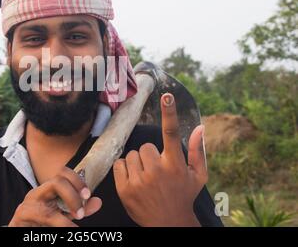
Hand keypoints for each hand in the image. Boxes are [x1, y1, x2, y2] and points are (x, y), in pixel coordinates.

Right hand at [8, 166, 101, 226]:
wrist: (18, 230)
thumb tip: (98, 201)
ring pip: (48, 211)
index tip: (88, 194)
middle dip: (73, 197)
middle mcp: (36, 194)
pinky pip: (42, 225)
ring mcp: (27, 208)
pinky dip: (61, 229)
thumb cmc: (39, 221)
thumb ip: (78, 206)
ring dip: (64, 223)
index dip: (77, 181)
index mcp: (46, 189)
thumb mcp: (61, 212)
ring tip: (75, 229)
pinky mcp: (21, 221)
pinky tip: (69, 231)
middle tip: (81, 214)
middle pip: (56, 182)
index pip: (63, 174)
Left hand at [113, 93, 206, 226]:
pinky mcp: (125, 189)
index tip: (167, 96)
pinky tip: (135, 180)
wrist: (168, 224)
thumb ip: (197, 150)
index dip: (169, 113)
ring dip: (137, 163)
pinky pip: (119, 164)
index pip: (171, 133)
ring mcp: (140, 181)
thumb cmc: (184, 196)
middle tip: (156, 170)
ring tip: (146, 177)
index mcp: (175, 165)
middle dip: (149, 155)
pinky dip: (124, 170)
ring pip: (131, 155)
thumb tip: (200, 127)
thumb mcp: (197, 176)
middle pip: (145, 146)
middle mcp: (157, 171)